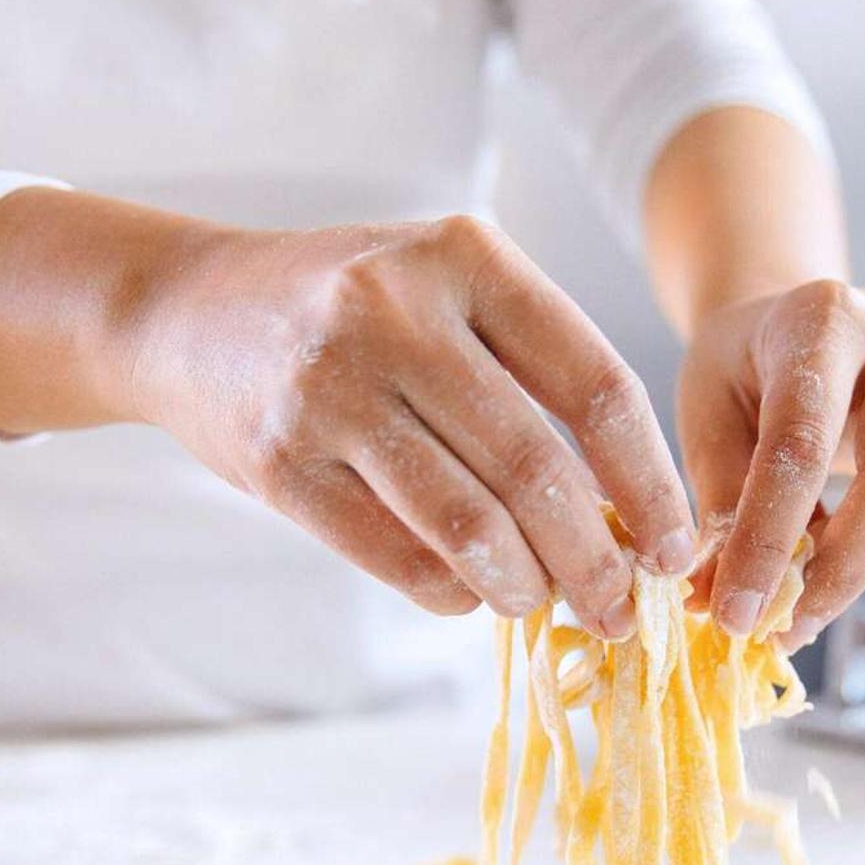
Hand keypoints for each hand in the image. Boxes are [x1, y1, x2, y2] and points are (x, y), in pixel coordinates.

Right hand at [0, 211, 693, 643]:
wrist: (187, 309)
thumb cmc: (352, 308)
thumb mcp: (446, 287)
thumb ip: (534, 370)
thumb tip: (629, 513)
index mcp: (465, 257)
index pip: (595, 384)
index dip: (650, 480)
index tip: (677, 545)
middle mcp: (396, 310)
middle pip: (536, 466)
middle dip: (596, 558)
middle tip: (621, 608)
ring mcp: (330, 386)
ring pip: (468, 522)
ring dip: (525, 585)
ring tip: (546, 604)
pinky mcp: (281, 460)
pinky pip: (396, 553)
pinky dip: (451, 590)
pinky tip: (472, 592)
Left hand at [676, 280, 864, 646]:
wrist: (795, 316)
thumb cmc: (741, 362)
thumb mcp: (707, 408)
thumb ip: (719, 498)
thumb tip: (721, 598)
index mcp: (825, 317)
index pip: (803, 442)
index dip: (770, 536)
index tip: (736, 611)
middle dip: (836, 571)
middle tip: (780, 629)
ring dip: (848, 571)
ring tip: (786, 608)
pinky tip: (820, 566)